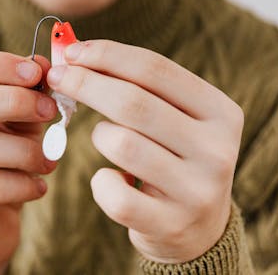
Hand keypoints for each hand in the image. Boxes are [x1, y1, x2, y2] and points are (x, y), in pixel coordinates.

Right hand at [0, 50, 57, 273]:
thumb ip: (26, 94)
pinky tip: (39, 187)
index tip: (37, 72)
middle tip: (50, 110)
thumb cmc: (0, 162)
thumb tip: (42, 63)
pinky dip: (22, 185)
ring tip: (51, 160)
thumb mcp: (16, 123)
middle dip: (13, 101)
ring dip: (24, 150)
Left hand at [46, 40, 243, 262]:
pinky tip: (111, 180)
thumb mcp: (172, 118)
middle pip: (134, 103)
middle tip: (57, 77)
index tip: (72, 52)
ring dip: (100, 136)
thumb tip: (76, 52)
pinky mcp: (171, 224)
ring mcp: (197, 190)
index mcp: (220, 112)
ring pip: (121, 144)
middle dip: (85, 83)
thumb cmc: (173, 157)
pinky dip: (100, 182)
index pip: (155, 69)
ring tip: (107, 139)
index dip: (107, 55)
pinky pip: (114, 194)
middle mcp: (217, 149)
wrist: (198, 226)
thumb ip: (136, 86)